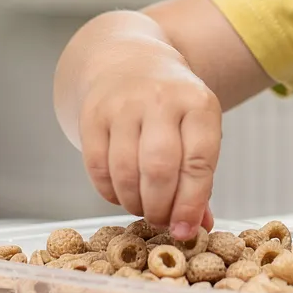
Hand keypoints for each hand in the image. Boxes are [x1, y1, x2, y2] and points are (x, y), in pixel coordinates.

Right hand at [78, 47, 220, 239]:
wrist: (130, 62)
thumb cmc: (172, 107)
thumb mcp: (197, 130)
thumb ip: (200, 179)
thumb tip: (198, 228)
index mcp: (198, 103)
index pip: (199, 161)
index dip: (191, 203)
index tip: (185, 231)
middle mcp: (161, 99)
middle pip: (159, 169)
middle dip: (160, 207)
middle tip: (161, 221)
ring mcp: (123, 104)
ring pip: (126, 171)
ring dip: (134, 203)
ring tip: (142, 208)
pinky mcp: (92, 114)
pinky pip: (97, 167)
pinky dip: (109, 192)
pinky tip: (120, 194)